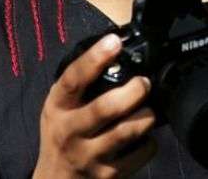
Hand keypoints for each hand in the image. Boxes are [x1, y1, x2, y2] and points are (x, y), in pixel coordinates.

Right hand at [33, 34, 155, 178]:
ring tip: (149, 108)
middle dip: (132, 91)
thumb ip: (77, 87)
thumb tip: (109, 53)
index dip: (94, 58)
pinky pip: (140, 154)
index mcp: (57, 107)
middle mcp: (70, 131)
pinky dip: (150, 142)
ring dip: (145, 116)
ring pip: (127, 131)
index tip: (114, 41)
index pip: (73, 79)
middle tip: (144, 82)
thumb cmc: (61, 135)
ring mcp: (89, 155)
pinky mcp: (109, 175)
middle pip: (105, 108)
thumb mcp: (58, 108)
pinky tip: (146, 136)